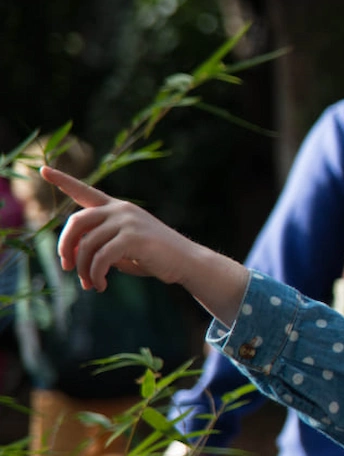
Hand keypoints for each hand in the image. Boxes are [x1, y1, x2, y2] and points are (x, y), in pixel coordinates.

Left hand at [45, 167, 206, 291]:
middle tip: (66, 267)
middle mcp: (121, 209)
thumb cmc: (155, 257)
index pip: (85, 191)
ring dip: (83, 269)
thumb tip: (75, 256)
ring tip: (91, 284)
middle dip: (65, 246)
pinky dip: (95, 275)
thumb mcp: (123, 248)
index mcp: (118, 208)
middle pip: (76, 221)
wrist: (187, 262)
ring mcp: (127, 222)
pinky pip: (100, 258)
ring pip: (86, 245)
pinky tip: (101, 285)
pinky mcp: (132, 238)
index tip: (43, 169)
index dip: (63, 180)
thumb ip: (101, 244)